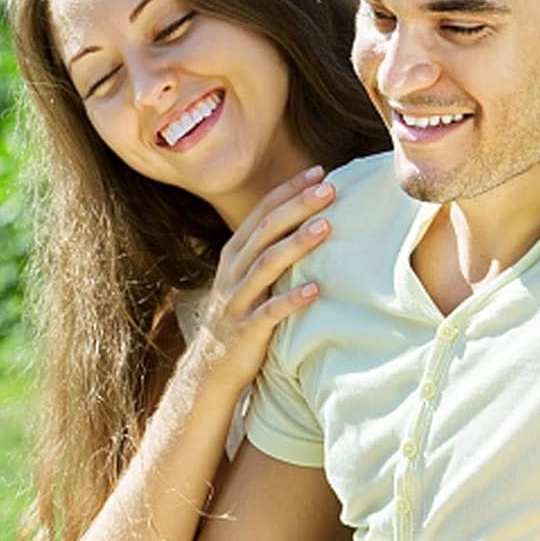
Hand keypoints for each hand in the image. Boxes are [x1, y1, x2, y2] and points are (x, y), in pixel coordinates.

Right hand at [198, 166, 332, 380]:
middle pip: (265, 231)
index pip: (261, 213)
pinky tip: (315, 291)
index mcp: (234, 255)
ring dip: (296, 244)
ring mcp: (238, 302)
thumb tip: (308, 217)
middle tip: (329, 188)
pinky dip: (291, 300)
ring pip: (266, 266)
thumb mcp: (246, 278)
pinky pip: (270, 312)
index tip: (318, 172)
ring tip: (326, 227)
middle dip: (296, 207)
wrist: (211, 368)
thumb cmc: (240, 316)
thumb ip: (267, 250)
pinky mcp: (247, 331)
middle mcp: (233, 273)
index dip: (288, 191)